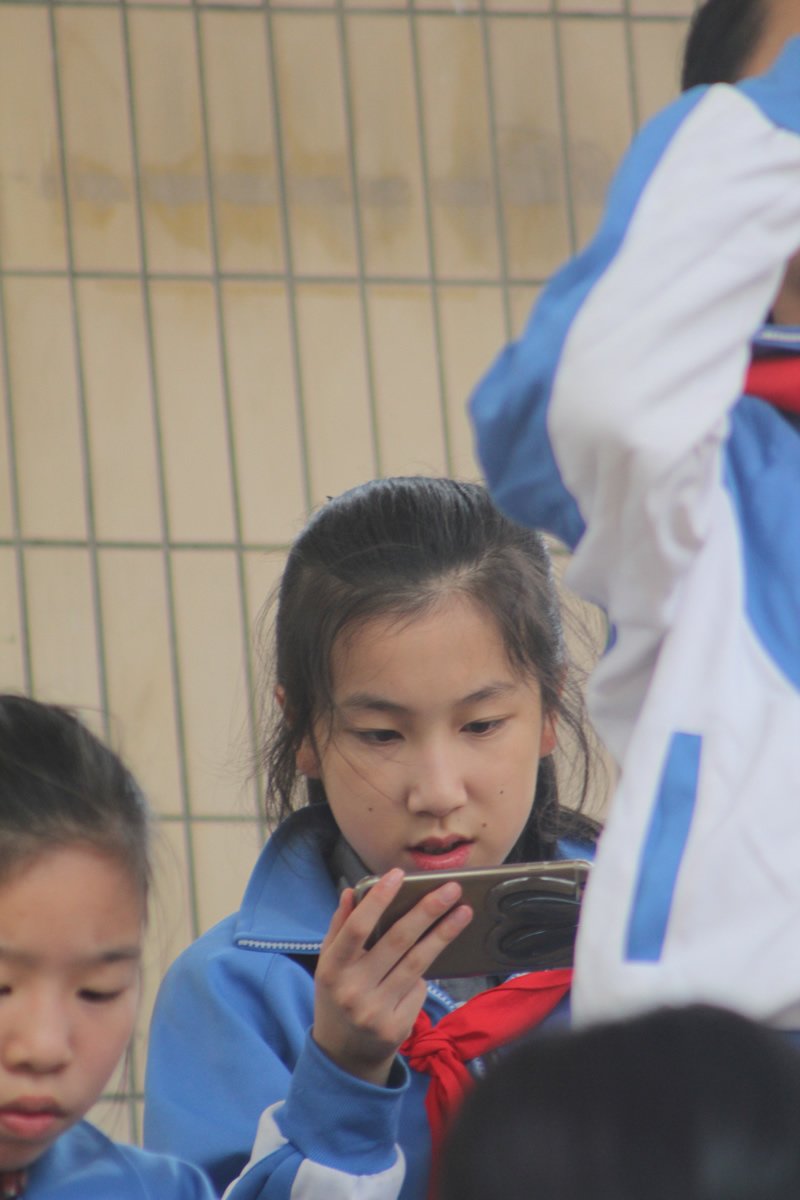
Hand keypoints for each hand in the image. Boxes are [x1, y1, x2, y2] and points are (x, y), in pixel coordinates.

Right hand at [312, 869, 471, 1085]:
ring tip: (463, 912)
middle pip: (397, 942)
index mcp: (332, 969)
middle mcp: (353, 991)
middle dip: (427, 911)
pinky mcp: (397, 1027)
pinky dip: (424, 974)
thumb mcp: (328, 965)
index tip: (398, 875)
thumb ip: (339, 928)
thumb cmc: (337, 998)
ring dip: (443, 934)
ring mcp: (376, 1011)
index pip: (357, 928)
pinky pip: (419, 989)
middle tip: (451, 889)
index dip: (378, 900)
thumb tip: (351, 892)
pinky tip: (428, 963)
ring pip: (417, 964)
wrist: (344, 1056)